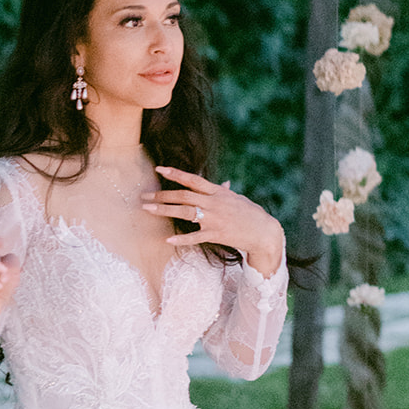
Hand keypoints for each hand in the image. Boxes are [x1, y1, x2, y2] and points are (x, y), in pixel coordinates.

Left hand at [142, 167, 284, 277]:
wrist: (264, 232)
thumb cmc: (251, 214)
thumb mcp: (237, 199)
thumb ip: (225, 192)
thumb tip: (223, 183)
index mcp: (218, 192)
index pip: (193, 179)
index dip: (175, 173)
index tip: (159, 169)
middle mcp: (214, 203)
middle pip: (184, 195)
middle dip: (162, 195)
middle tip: (145, 196)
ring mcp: (215, 218)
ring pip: (185, 212)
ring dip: (164, 210)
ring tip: (148, 209)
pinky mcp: (217, 234)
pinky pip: (195, 237)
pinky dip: (181, 239)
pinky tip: (168, 240)